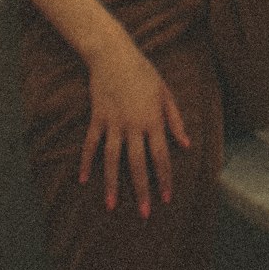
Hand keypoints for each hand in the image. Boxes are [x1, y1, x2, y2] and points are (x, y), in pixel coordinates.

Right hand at [79, 31, 190, 218]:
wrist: (114, 55)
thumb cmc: (144, 73)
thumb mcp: (165, 93)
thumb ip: (175, 119)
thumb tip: (186, 143)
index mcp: (153, 120)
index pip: (161, 156)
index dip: (164, 178)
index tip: (166, 198)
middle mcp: (134, 125)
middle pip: (138, 164)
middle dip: (142, 190)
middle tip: (144, 214)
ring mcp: (113, 123)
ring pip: (112, 160)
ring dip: (112, 184)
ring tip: (110, 207)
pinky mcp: (97, 119)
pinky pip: (90, 144)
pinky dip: (85, 162)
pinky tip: (82, 180)